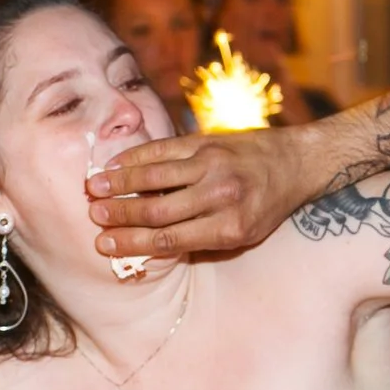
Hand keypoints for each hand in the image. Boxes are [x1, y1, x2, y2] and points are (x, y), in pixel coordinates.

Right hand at [86, 128, 321, 256]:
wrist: (296, 163)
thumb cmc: (265, 207)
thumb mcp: (243, 235)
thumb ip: (200, 240)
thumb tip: (147, 247)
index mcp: (229, 228)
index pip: (170, 240)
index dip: (132, 244)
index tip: (104, 245)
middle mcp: (220, 197)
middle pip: (158, 210)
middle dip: (120, 215)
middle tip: (93, 218)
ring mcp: (213, 165)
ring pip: (156, 176)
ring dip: (120, 183)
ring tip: (93, 189)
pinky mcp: (208, 142)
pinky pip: (164, 150)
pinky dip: (137, 157)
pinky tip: (115, 164)